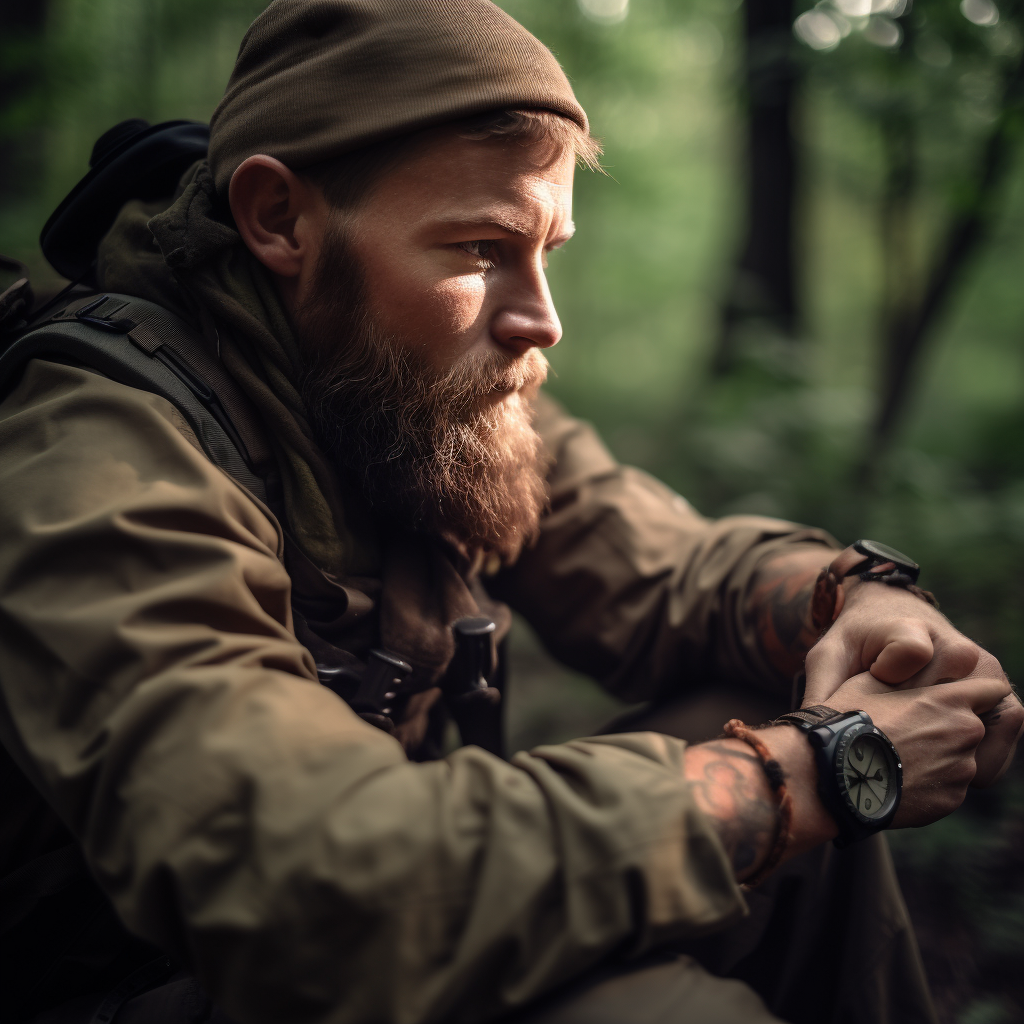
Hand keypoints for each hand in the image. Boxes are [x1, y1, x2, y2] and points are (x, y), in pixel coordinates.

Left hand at [804, 582, 1022, 786]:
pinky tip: (945, 765)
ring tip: (921, 761)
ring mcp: (986, 671)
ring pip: (990, 721)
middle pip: (953, 698)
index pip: (910, 652)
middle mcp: (957, 648)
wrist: (894, 622)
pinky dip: (981, 756)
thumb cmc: (859, 644)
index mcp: (910, 630)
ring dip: (959, 749)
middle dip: (922, 728)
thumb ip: (823, 686)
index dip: (886, 677)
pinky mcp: (1001, 695)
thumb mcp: (831, 655)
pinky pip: (1004, 732)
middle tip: (897, 740)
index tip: (872, 681)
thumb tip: (810, 733)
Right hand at [823, 669, 1017, 825]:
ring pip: (960, 757)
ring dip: (940, 756)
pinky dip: (930, 782)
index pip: (993, 689)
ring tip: (900, 757)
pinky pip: (948, 786)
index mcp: (950, 700)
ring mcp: (961, 769)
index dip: (978, 691)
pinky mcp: (951, 799)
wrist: (836, 772)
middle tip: (912, 730)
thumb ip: (905, 677)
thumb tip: (911, 674)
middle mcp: (966, 733)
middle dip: (951, 726)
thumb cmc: (848, 720)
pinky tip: (899, 777)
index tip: (957, 695)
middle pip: (973, 726)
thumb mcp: (869, 682)